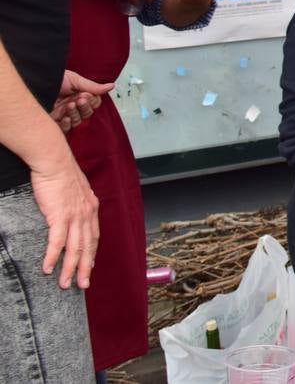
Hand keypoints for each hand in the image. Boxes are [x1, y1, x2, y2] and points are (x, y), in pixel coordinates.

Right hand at [29, 150, 98, 288]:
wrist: (54, 161)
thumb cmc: (61, 174)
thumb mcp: (76, 190)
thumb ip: (77, 204)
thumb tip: (72, 213)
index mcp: (91, 208)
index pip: (94, 237)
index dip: (91, 254)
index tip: (88, 267)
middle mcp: (87, 214)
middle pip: (88, 247)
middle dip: (85, 268)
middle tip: (82, 285)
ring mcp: (75, 216)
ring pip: (74, 249)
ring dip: (69, 268)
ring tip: (64, 284)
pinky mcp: (60, 216)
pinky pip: (57, 242)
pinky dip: (53, 257)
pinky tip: (47, 269)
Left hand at [50, 70, 114, 132]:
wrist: (34, 82)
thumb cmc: (52, 78)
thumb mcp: (74, 79)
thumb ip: (93, 86)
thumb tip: (111, 86)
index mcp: (79, 95)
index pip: (94, 103)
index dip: (92, 100)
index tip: (86, 94)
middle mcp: (72, 105)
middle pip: (87, 113)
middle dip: (85, 106)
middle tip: (79, 99)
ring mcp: (63, 114)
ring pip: (78, 121)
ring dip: (76, 113)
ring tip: (69, 105)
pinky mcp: (54, 122)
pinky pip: (65, 129)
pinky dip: (67, 124)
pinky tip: (65, 116)